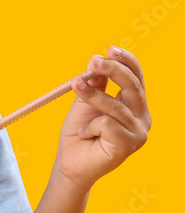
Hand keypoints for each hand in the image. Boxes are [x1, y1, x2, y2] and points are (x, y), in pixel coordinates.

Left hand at [54, 46, 150, 191]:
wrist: (69, 162)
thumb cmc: (79, 132)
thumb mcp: (86, 101)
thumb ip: (96, 83)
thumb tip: (97, 60)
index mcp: (134, 105)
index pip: (137, 78)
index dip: (127, 62)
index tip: (110, 50)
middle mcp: (142, 117)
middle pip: (134, 87)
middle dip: (114, 70)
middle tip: (94, 61)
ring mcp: (138, 132)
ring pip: (116, 105)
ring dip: (92, 96)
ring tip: (74, 87)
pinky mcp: (129, 145)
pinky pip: (107, 124)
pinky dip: (89, 125)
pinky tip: (83, 133)